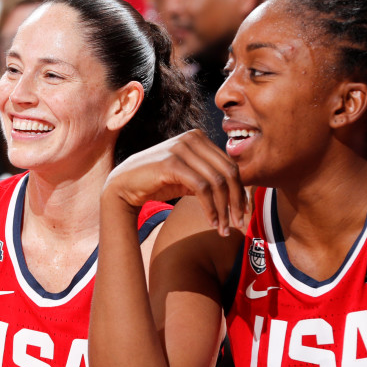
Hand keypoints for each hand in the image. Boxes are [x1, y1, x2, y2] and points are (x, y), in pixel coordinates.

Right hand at [104, 130, 247, 236]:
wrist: (123, 186)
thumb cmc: (156, 183)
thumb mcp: (188, 178)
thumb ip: (209, 179)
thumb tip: (240, 194)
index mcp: (199, 138)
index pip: (231, 165)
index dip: (241, 191)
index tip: (244, 213)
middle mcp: (192, 138)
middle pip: (229, 172)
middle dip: (237, 201)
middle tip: (240, 224)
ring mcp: (181, 148)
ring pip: (218, 181)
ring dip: (224, 209)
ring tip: (224, 229)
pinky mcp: (171, 163)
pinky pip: (202, 188)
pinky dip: (210, 208)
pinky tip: (211, 222)